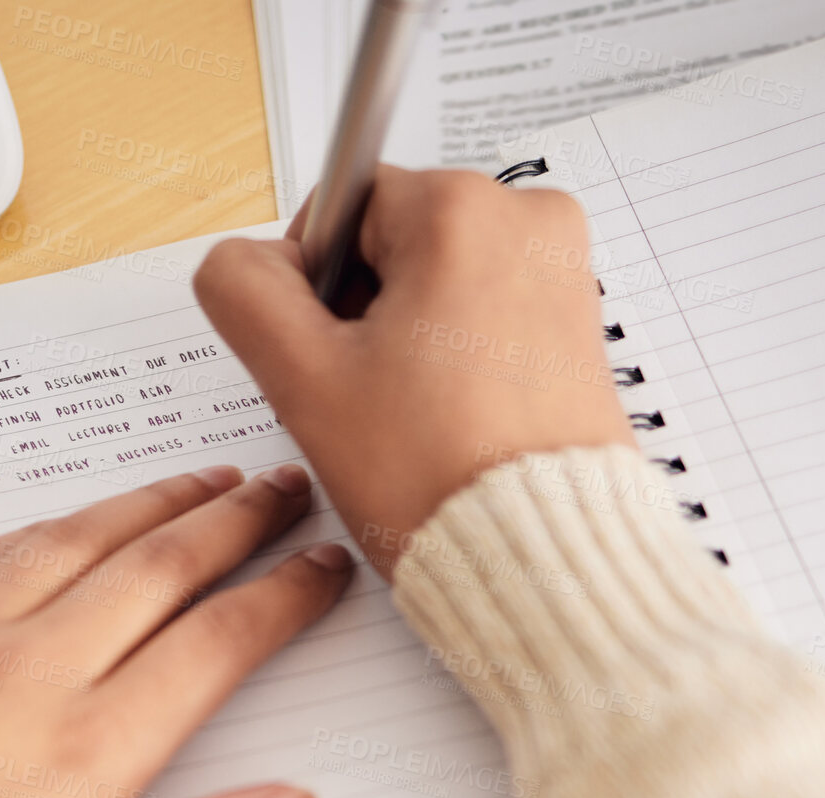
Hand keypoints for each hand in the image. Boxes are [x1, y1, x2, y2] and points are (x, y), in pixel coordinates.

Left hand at [0, 467, 350, 797]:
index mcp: (87, 747)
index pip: (217, 643)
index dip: (285, 597)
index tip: (328, 566)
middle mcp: (33, 667)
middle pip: (161, 568)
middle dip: (238, 521)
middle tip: (289, 488)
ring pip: (83, 539)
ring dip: (156, 502)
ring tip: (209, 477)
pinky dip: (57, 521)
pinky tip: (76, 517)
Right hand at [194, 166, 633, 574]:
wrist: (540, 560)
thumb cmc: (435, 480)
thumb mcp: (304, 381)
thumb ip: (244, 293)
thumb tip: (243, 262)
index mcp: (462, 209)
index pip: (341, 210)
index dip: (315, 291)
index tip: (338, 361)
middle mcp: (531, 222)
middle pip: (395, 247)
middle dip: (367, 319)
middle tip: (377, 404)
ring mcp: (567, 275)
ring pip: (438, 289)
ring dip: (409, 345)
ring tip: (421, 422)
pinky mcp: (580, 329)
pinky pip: (488, 322)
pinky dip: (458, 365)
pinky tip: (456, 424)